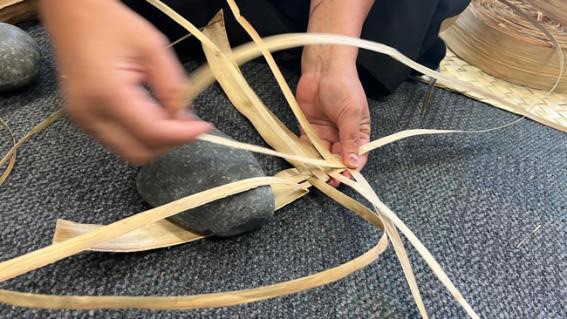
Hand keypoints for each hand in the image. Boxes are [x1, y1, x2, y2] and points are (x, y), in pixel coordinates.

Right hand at [41, 0, 211, 164]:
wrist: (71, 14)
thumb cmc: (110, 23)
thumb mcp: (152, 47)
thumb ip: (172, 86)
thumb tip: (184, 118)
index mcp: (107, 93)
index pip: (152, 133)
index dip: (182, 135)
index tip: (203, 127)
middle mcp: (90, 114)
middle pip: (139, 153)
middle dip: (168, 143)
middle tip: (186, 124)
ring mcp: (82, 120)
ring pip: (128, 151)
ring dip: (153, 141)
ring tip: (168, 116)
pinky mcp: (81, 119)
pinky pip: (117, 140)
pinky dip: (138, 135)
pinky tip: (150, 114)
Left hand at [296, 53, 370, 186]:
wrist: (323, 68)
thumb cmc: (344, 86)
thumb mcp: (352, 114)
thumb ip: (350, 139)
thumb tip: (352, 163)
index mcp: (358, 132)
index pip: (357, 156)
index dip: (351, 168)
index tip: (345, 177)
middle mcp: (342, 135)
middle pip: (338, 159)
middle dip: (334, 170)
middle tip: (329, 180)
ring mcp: (325, 133)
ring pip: (322, 155)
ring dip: (319, 166)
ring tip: (316, 175)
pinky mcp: (308, 128)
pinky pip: (307, 146)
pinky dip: (305, 155)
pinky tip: (304, 163)